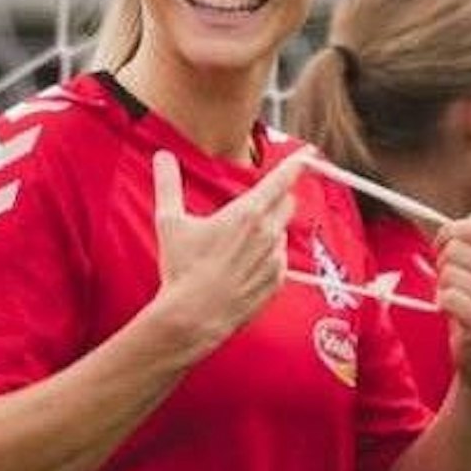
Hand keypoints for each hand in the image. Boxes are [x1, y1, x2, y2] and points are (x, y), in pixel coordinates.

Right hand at [148, 149, 309, 357]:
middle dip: (277, 198)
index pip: (281, 179)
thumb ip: (168, 184)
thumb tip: (162, 156)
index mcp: (247, 213)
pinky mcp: (276, 282)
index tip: (307, 153)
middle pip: (287, 203)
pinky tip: (242, 266)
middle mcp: (268, 233)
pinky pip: (280, 260)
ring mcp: (275, 259)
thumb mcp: (170, 222)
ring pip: (282, 232)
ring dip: (268, 230)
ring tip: (236, 245)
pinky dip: (267, 257)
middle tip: (252, 206)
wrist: (193, 316)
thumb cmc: (182, 269)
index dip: (296, 163)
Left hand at [435, 214, 470, 392]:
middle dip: (443, 267)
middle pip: (454, 250)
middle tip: (453, 286)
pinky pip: (448, 298)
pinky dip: (444, 305)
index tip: (445, 253)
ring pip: (448, 274)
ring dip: (443, 289)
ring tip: (457, 303)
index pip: (468, 228)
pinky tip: (456, 317)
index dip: (446, 239)